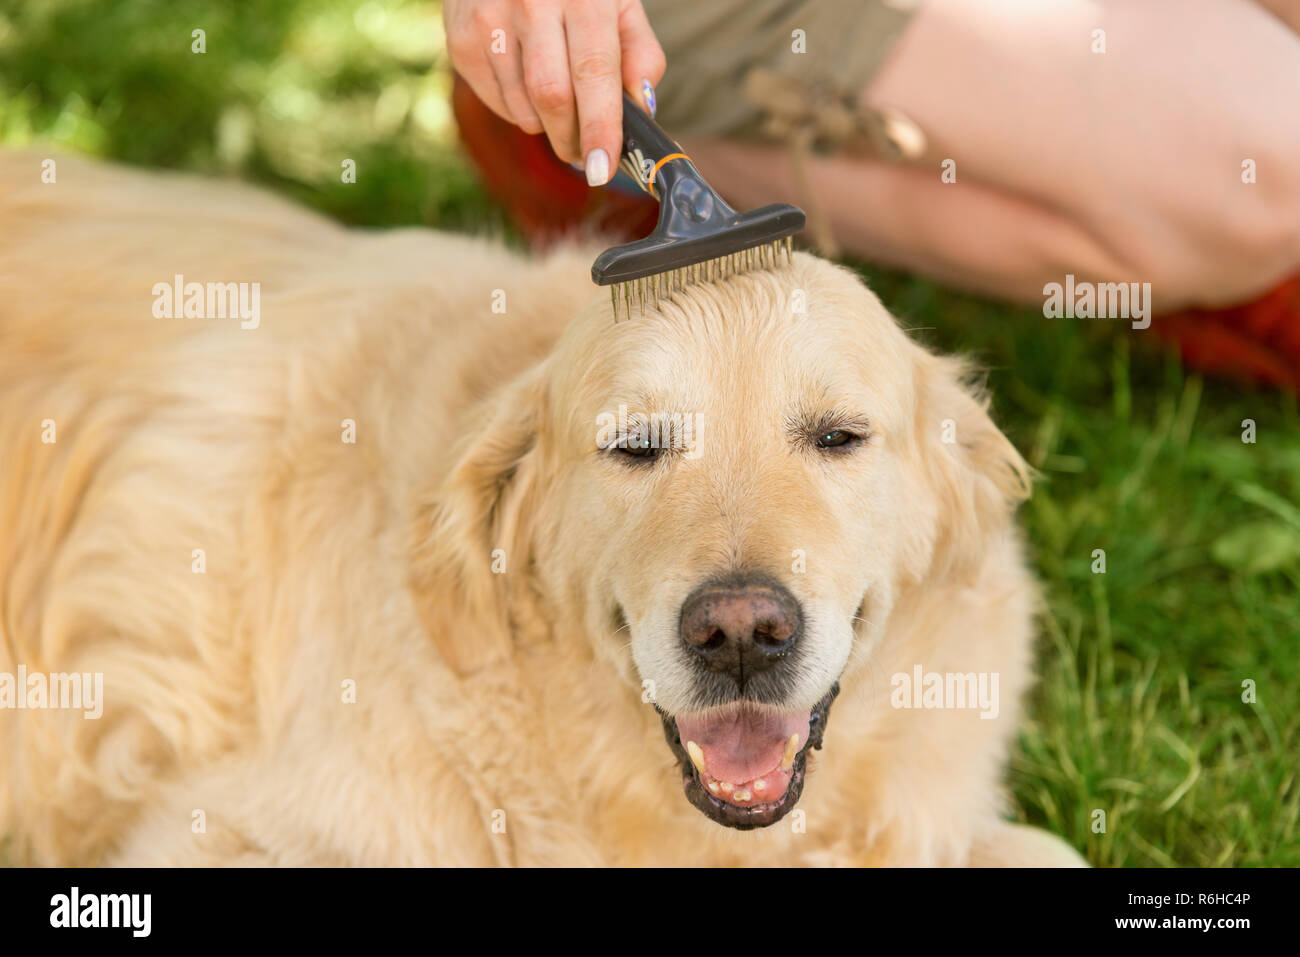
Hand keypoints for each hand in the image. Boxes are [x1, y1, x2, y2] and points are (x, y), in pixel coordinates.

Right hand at [444, 0, 665, 183]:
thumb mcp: (618, 4)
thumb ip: (639, 53)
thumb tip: (642, 107)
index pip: (593, 72)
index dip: (600, 127)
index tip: (604, 168)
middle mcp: (531, 2)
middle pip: (552, 98)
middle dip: (573, 139)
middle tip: (586, 155)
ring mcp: (489, 20)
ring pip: (523, 108)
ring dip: (548, 125)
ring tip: (559, 106)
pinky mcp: (461, 40)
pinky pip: (499, 103)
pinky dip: (520, 111)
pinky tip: (527, 85)